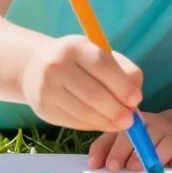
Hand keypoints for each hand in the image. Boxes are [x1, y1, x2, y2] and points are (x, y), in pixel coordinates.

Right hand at [19, 35, 143, 131]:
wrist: (35, 66)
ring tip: (120, 123)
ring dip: (107, 122)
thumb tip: (135, 98)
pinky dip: (93, 125)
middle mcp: (57, 66)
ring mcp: (47, 89)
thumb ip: (123, 70)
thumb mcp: (98, 53)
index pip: (102, 66)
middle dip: (116, 110)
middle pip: (93, 94)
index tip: (136, 99)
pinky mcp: (44, 109)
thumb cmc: (77, 60)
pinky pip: (74, 122)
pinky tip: (103, 123)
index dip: (122, 85)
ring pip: (84, 112)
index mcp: (75, 46)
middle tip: (130, 119)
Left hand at [88, 110, 171, 171]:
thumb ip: (102, 149)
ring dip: (158, 158)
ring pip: (167, 145)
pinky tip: (171, 169)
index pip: (127, 133)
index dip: (119, 149)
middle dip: (137, 155)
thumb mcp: (116, 140)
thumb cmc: (136, 141)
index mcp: (134, 123)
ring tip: (148, 171)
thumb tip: (92, 164)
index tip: (112, 165)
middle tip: (130, 169)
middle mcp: (154, 126)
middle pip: (148, 137)